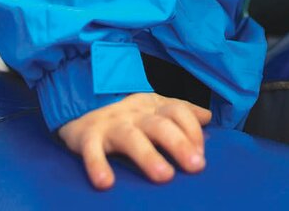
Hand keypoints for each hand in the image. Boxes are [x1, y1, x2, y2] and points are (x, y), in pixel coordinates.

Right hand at [57, 92, 211, 189]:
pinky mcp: (88, 137)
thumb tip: (207, 117)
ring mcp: (111, 125)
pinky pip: (92, 151)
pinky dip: (97, 165)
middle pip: (160, 125)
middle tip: (196, 166)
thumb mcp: (154, 108)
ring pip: (131, 138)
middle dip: (180, 144)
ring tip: (164, 176)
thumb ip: (181, 111)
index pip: (178, 110)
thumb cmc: (127, 115)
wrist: (81, 105)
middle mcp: (134, 114)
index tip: (201, 154)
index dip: (192, 130)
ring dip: (148, 156)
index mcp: (152, 106)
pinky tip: (105, 183)